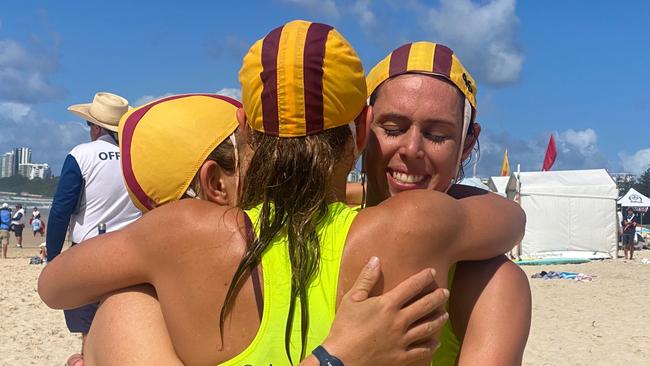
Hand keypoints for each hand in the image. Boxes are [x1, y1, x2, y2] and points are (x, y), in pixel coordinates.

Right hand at [322, 257, 448, 364]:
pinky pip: (422, 351)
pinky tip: (435, 342)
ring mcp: (402, 340)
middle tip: (446, 292)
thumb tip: (376, 259)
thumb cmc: (343, 327)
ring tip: (445, 314)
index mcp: (387, 305)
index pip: (411, 286)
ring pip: (428, 328)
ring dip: (439, 319)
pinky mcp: (401, 357)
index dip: (424, 277)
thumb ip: (366, 279)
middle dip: (438, 297)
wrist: (341, 360)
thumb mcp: (352, 299)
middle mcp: (399, 321)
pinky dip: (431, 346)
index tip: (433, 272)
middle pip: (425, 306)